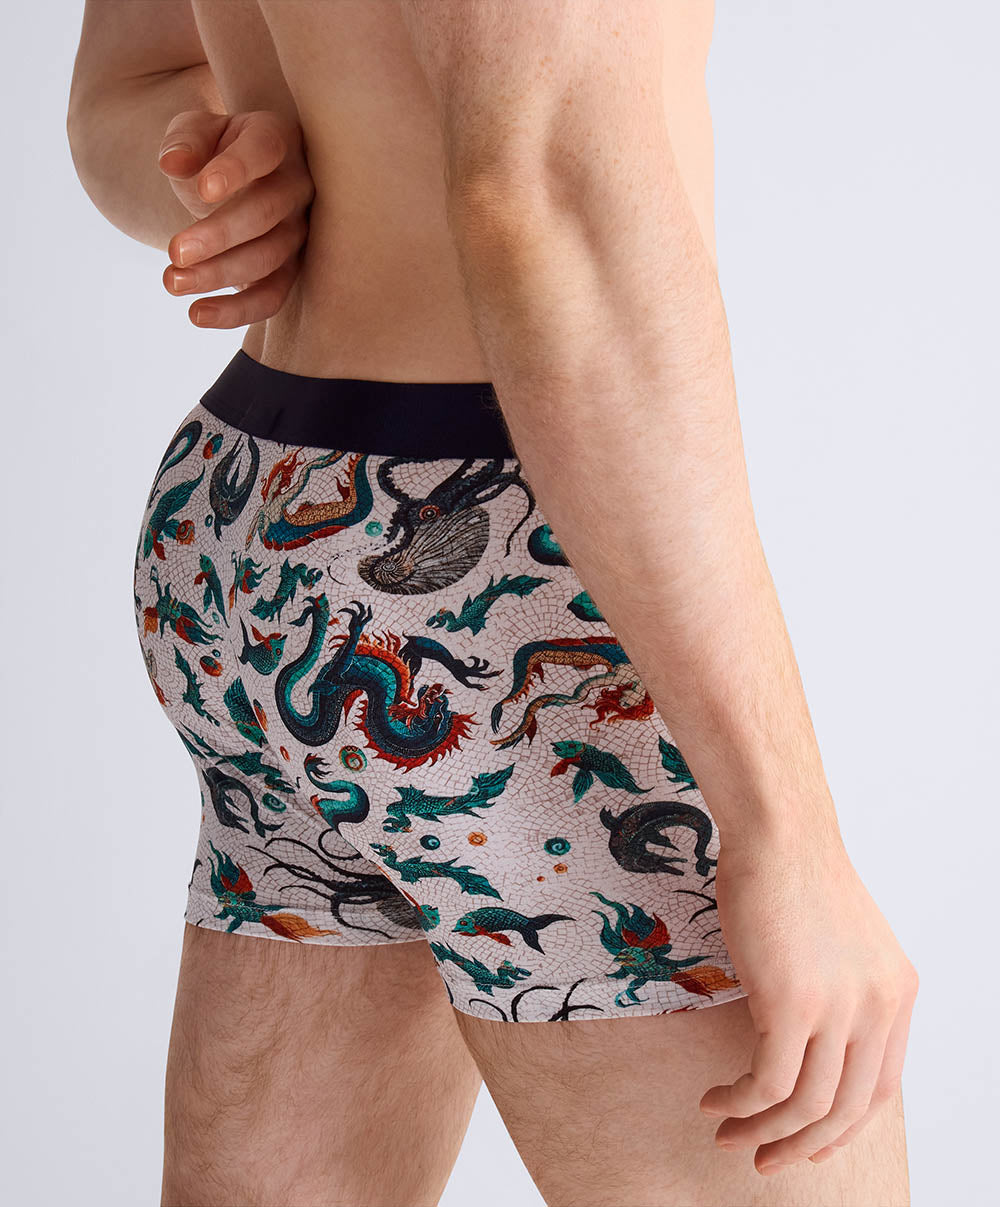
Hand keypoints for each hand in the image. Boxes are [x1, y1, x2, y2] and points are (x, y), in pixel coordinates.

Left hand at [157, 110, 314, 327]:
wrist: (239, 181)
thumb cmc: (217, 149)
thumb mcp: (196, 131)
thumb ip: (185, 140)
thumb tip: (172, 162)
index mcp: (276, 139)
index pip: (263, 150)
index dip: (236, 170)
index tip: (202, 190)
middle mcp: (297, 186)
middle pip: (266, 213)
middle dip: (220, 235)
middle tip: (175, 252)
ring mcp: (299, 232)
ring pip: (268, 259)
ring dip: (219, 275)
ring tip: (171, 282)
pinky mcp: (290, 270)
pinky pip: (272, 297)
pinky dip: (236, 312)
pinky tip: (196, 314)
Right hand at [700, 823, 917, 1175]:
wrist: (778, 832)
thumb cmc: (794, 873)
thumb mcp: (842, 942)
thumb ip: (842, 991)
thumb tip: (812, 1040)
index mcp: (897, 994)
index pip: (880, 1089)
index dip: (841, 1127)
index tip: (803, 1142)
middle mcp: (878, 1007)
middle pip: (847, 1110)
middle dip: (801, 1147)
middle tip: (762, 1159)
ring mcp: (838, 1008)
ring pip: (805, 1105)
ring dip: (761, 1131)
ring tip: (725, 1132)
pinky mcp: (791, 1002)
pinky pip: (767, 1081)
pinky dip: (739, 1102)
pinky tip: (714, 1099)